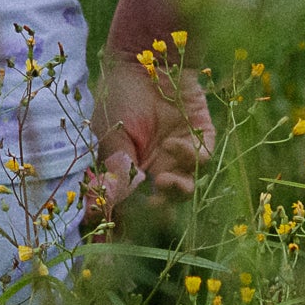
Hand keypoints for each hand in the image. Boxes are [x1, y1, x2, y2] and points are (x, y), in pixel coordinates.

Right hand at [86, 42, 212, 225]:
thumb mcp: (111, 133)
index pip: (126, 208)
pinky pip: (201, 162)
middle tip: (152, 213)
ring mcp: (179, 155)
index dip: (121, 228)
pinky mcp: (201, 139)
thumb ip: (114, 170)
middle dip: (156, 215)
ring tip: (164, 183)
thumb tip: (103, 208)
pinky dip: (189, 160)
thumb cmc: (120, 93)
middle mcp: (155, 167)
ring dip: (175, 193)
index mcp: (129, 170)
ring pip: (185, 189)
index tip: (114, 249)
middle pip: (159, 206)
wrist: (145, 55)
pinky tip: (174, 146)